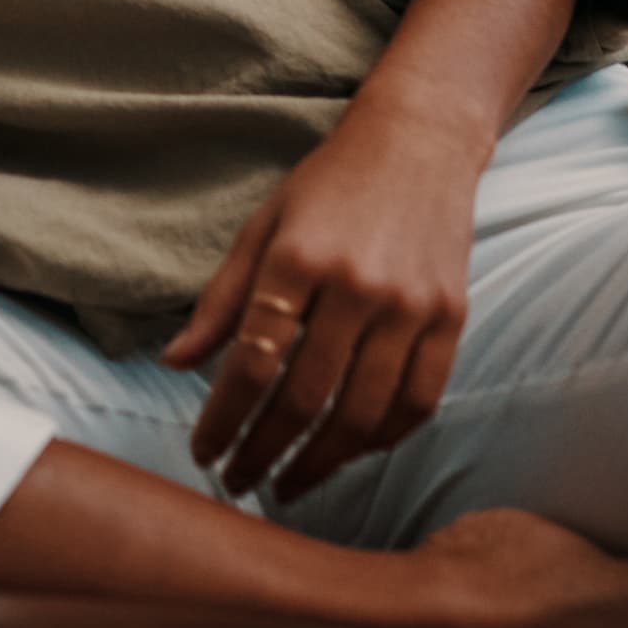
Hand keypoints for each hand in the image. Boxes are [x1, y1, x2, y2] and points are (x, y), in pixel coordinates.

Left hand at [164, 93, 488, 500]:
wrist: (420, 142)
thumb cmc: (329, 185)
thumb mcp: (263, 227)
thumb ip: (222, 299)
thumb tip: (175, 363)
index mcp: (298, 257)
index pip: (252, 362)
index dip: (224, 418)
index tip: (203, 452)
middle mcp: (357, 286)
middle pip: (304, 398)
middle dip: (264, 452)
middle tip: (237, 482)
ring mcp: (410, 305)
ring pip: (362, 414)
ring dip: (320, 462)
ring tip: (287, 484)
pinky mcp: (451, 318)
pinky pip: (418, 403)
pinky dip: (381, 440)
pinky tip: (348, 454)